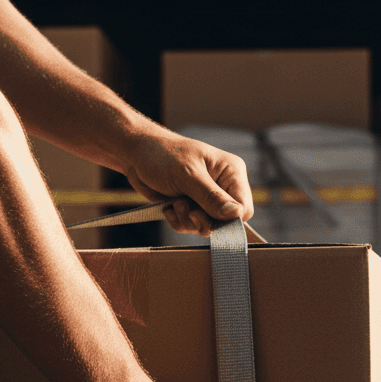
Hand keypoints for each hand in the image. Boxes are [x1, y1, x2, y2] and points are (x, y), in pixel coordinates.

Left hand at [122, 128, 254, 236]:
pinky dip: (178, 221)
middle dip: (201, 219)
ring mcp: (206, 198)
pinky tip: (168, 206)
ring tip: (174, 202)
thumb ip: (211, 196)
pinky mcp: (191, 207)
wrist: (137, 154)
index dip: (227, 219)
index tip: (203, 214)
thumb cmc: (162, 155)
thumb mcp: (187, 175)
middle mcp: (222, 186)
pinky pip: (190, 226)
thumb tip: (235, 214)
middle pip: (225, 222)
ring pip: (206, 226)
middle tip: (182, 205)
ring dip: (186, 220)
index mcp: (231, 172)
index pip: (243, 208)